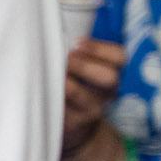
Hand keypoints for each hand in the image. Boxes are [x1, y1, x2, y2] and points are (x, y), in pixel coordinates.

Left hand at [59, 37, 126, 160]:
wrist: (77, 129)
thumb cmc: (77, 88)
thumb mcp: (87, 71)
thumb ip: (82, 54)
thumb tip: (54, 31)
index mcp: (113, 74)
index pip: (121, 58)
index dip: (101, 49)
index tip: (77, 42)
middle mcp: (108, 93)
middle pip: (109, 77)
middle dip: (86, 65)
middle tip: (66, 58)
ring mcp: (92, 110)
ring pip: (83, 95)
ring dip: (66, 82)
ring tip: (52, 73)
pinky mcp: (73, 124)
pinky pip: (61, 110)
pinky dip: (49, 97)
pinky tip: (39, 89)